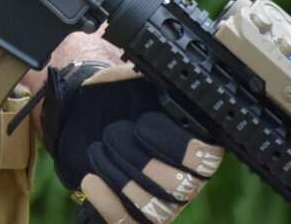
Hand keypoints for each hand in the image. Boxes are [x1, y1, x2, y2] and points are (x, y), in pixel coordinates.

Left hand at [42, 62, 223, 223]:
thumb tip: (177, 82)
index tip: (142, 123)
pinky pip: (129, 223)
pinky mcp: (132, 212)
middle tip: (113, 132)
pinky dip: (108, 202)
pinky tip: (91, 178)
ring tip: (99, 149)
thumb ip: (161, 84)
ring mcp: (161, 200)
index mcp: (194, 142)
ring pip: (156, 209)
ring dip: (121, 178)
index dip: (176, 146)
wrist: (83, 109)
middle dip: (138, 159)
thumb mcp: (138, 80)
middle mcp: (185, 177)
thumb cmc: (116, 94)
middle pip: (179, 188)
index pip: (208, 159)